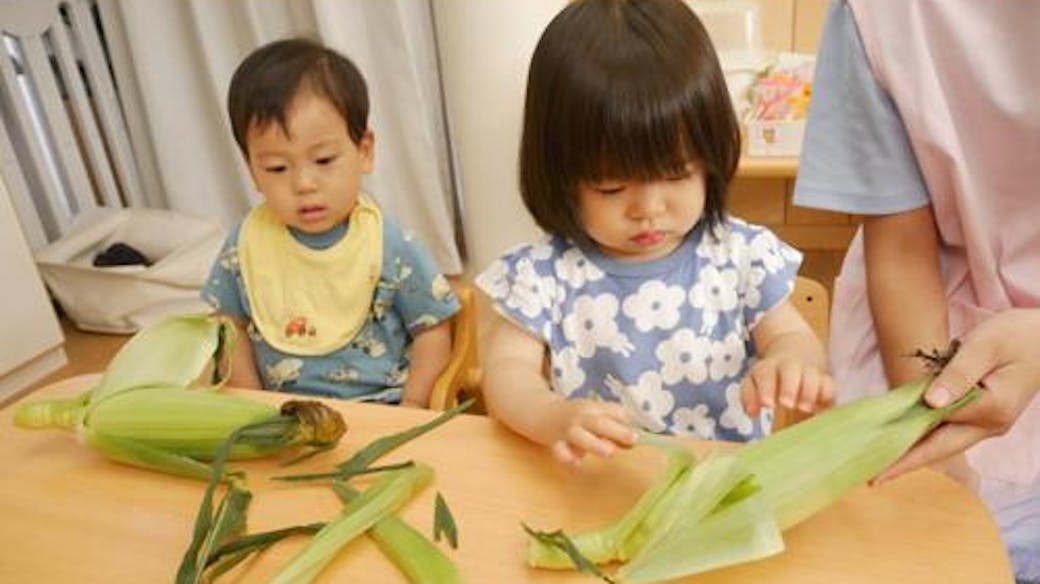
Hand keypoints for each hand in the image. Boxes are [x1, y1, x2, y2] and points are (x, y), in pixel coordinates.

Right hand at [546, 399, 638, 464]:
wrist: (539, 411)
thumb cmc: (574, 415)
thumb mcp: (593, 413)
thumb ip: (612, 424)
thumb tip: (632, 442)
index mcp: (593, 407)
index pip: (614, 412)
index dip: (627, 423)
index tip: (637, 436)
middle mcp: (580, 417)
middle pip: (599, 423)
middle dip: (617, 431)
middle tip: (633, 440)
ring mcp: (567, 430)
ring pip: (580, 436)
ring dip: (595, 444)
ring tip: (609, 451)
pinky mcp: (555, 443)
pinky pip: (561, 452)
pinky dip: (568, 458)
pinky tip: (577, 463)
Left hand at [740, 356, 833, 416]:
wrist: (794, 351)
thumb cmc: (770, 378)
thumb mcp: (754, 382)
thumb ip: (749, 397)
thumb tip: (751, 412)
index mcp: (768, 367)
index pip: (765, 374)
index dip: (765, 388)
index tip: (767, 404)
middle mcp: (789, 366)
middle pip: (790, 371)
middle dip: (788, 387)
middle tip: (786, 404)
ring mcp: (808, 371)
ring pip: (811, 376)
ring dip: (809, 392)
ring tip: (804, 407)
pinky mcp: (824, 380)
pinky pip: (829, 384)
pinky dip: (827, 395)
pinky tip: (823, 407)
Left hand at [877, 309, 1039, 482]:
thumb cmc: (1017, 335)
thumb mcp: (985, 345)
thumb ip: (958, 373)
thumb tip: (930, 403)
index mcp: (991, 408)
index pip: (937, 427)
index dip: (905, 439)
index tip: (879, 458)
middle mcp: (991, 424)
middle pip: (941, 447)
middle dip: (907, 463)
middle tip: (875, 478)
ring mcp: (988, 423)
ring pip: (945, 441)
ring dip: (915, 450)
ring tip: (882, 461)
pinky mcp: (985, 416)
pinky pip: (950, 429)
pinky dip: (926, 434)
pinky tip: (904, 437)